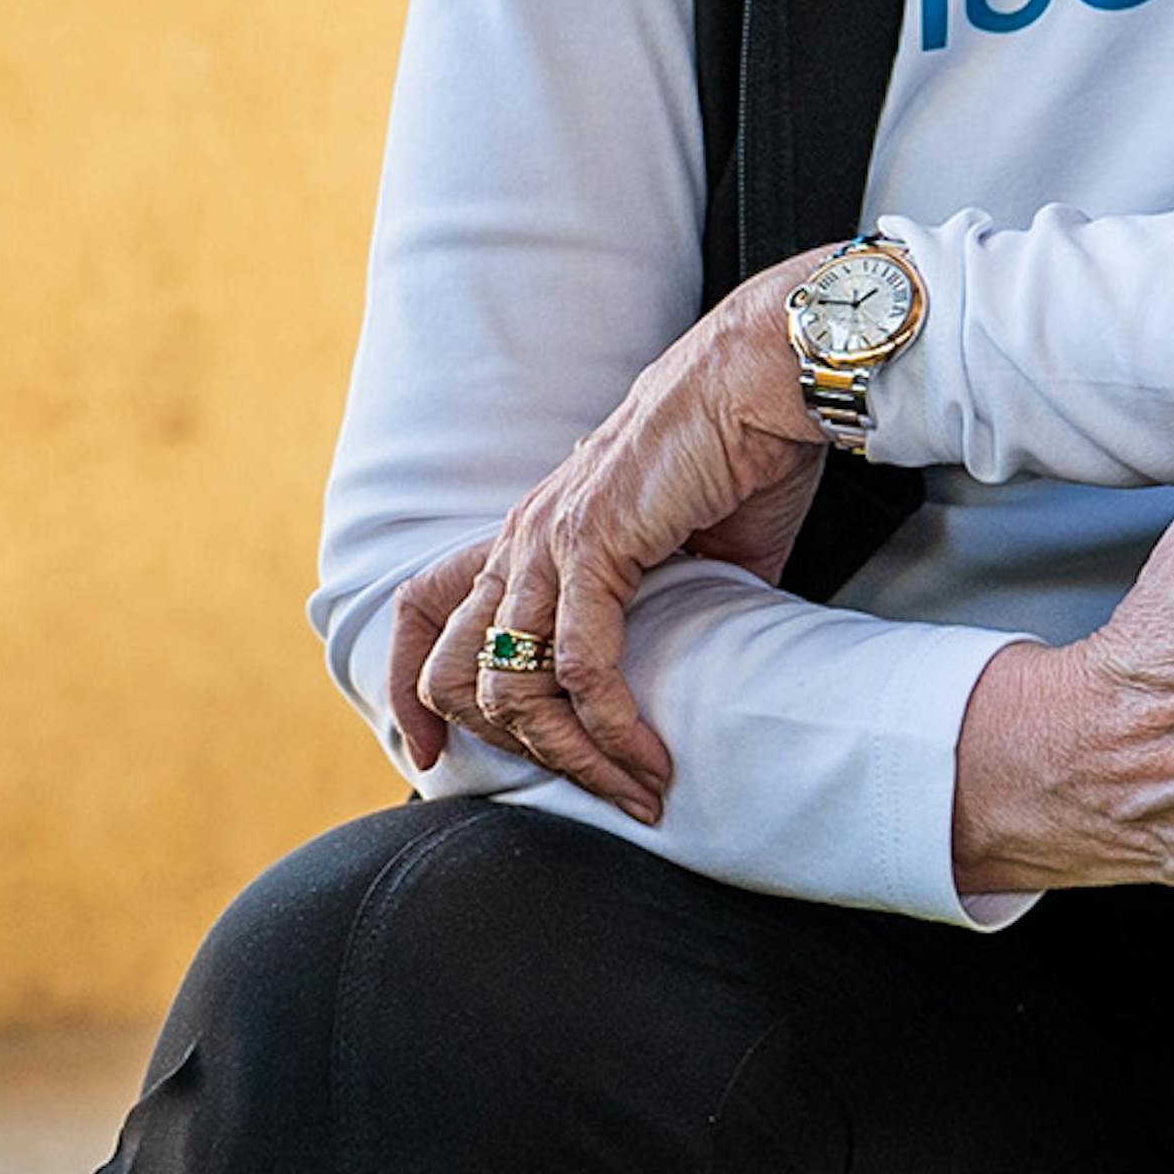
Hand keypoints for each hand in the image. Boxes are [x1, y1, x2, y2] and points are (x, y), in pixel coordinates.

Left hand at [439, 271, 852, 821]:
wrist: (765, 380)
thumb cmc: (738, 455)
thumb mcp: (684, 554)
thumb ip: (662, 612)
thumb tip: (688, 674)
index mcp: (527, 536)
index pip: (421, 611)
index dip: (408, 691)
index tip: (429, 755)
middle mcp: (518, 540)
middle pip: (451, 676)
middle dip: (514, 756)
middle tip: (597, 793)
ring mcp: (547, 542)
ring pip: (511, 688)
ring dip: (574, 760)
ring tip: (638, 791)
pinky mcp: (592, 545)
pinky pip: (579, 668)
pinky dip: (613, 729)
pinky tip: (650, 757)